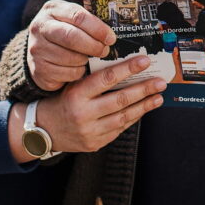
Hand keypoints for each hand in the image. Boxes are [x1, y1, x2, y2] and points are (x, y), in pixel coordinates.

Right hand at [12, 54, 164, 158]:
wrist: (43, 130)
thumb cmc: (61, 101)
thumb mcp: (72, 85)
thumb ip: (93, 78)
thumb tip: (125, 66)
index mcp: (76, 94)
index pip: (107, 78)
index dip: (128, 69)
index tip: (144, 61)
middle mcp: (83, 114)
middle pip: (120, 100)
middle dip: (144, 90)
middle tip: (161, 82)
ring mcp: (90, 131)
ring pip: (123, 117)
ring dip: (144, 106)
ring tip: (158, 97)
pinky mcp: (95, 144)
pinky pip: (119, 129)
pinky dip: (132, 118)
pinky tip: (143, 109)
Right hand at [26, 0, 115, 90]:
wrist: (38, 49)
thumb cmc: (63, 30)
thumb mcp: (71, 18)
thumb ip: (87, 21)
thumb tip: (112, 34)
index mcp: (52, 9)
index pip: (77, 16)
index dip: (97, 28)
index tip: (110, 38)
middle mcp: (40, 27)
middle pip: (71, 37)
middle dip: (93, 46)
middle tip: (105, 51)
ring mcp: (37, 48)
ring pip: (69, 58)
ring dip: (85, 60)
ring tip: (89, 58)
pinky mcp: (38, 68)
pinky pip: (66, 73)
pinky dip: (77, 72)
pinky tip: (78, 67)